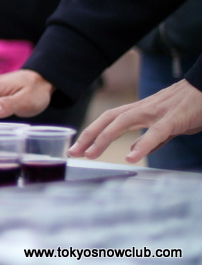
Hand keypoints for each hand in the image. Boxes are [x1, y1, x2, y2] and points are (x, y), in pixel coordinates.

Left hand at [68, 79, 201, 162]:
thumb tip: (135, 151)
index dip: (91, 131)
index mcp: (140, 110)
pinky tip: (132, 158)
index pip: (108, 119)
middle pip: (109, 118)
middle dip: (89, 135)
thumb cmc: (190, 107)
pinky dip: (143, 145)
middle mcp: (143, 108)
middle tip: (74, 153)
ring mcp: (157, 112)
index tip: (77, 148)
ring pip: (123, 122)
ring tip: (91, 155)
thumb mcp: (167, 124)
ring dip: (104, 138)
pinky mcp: (174, 119)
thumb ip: (151, 138)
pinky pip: (156, 133)